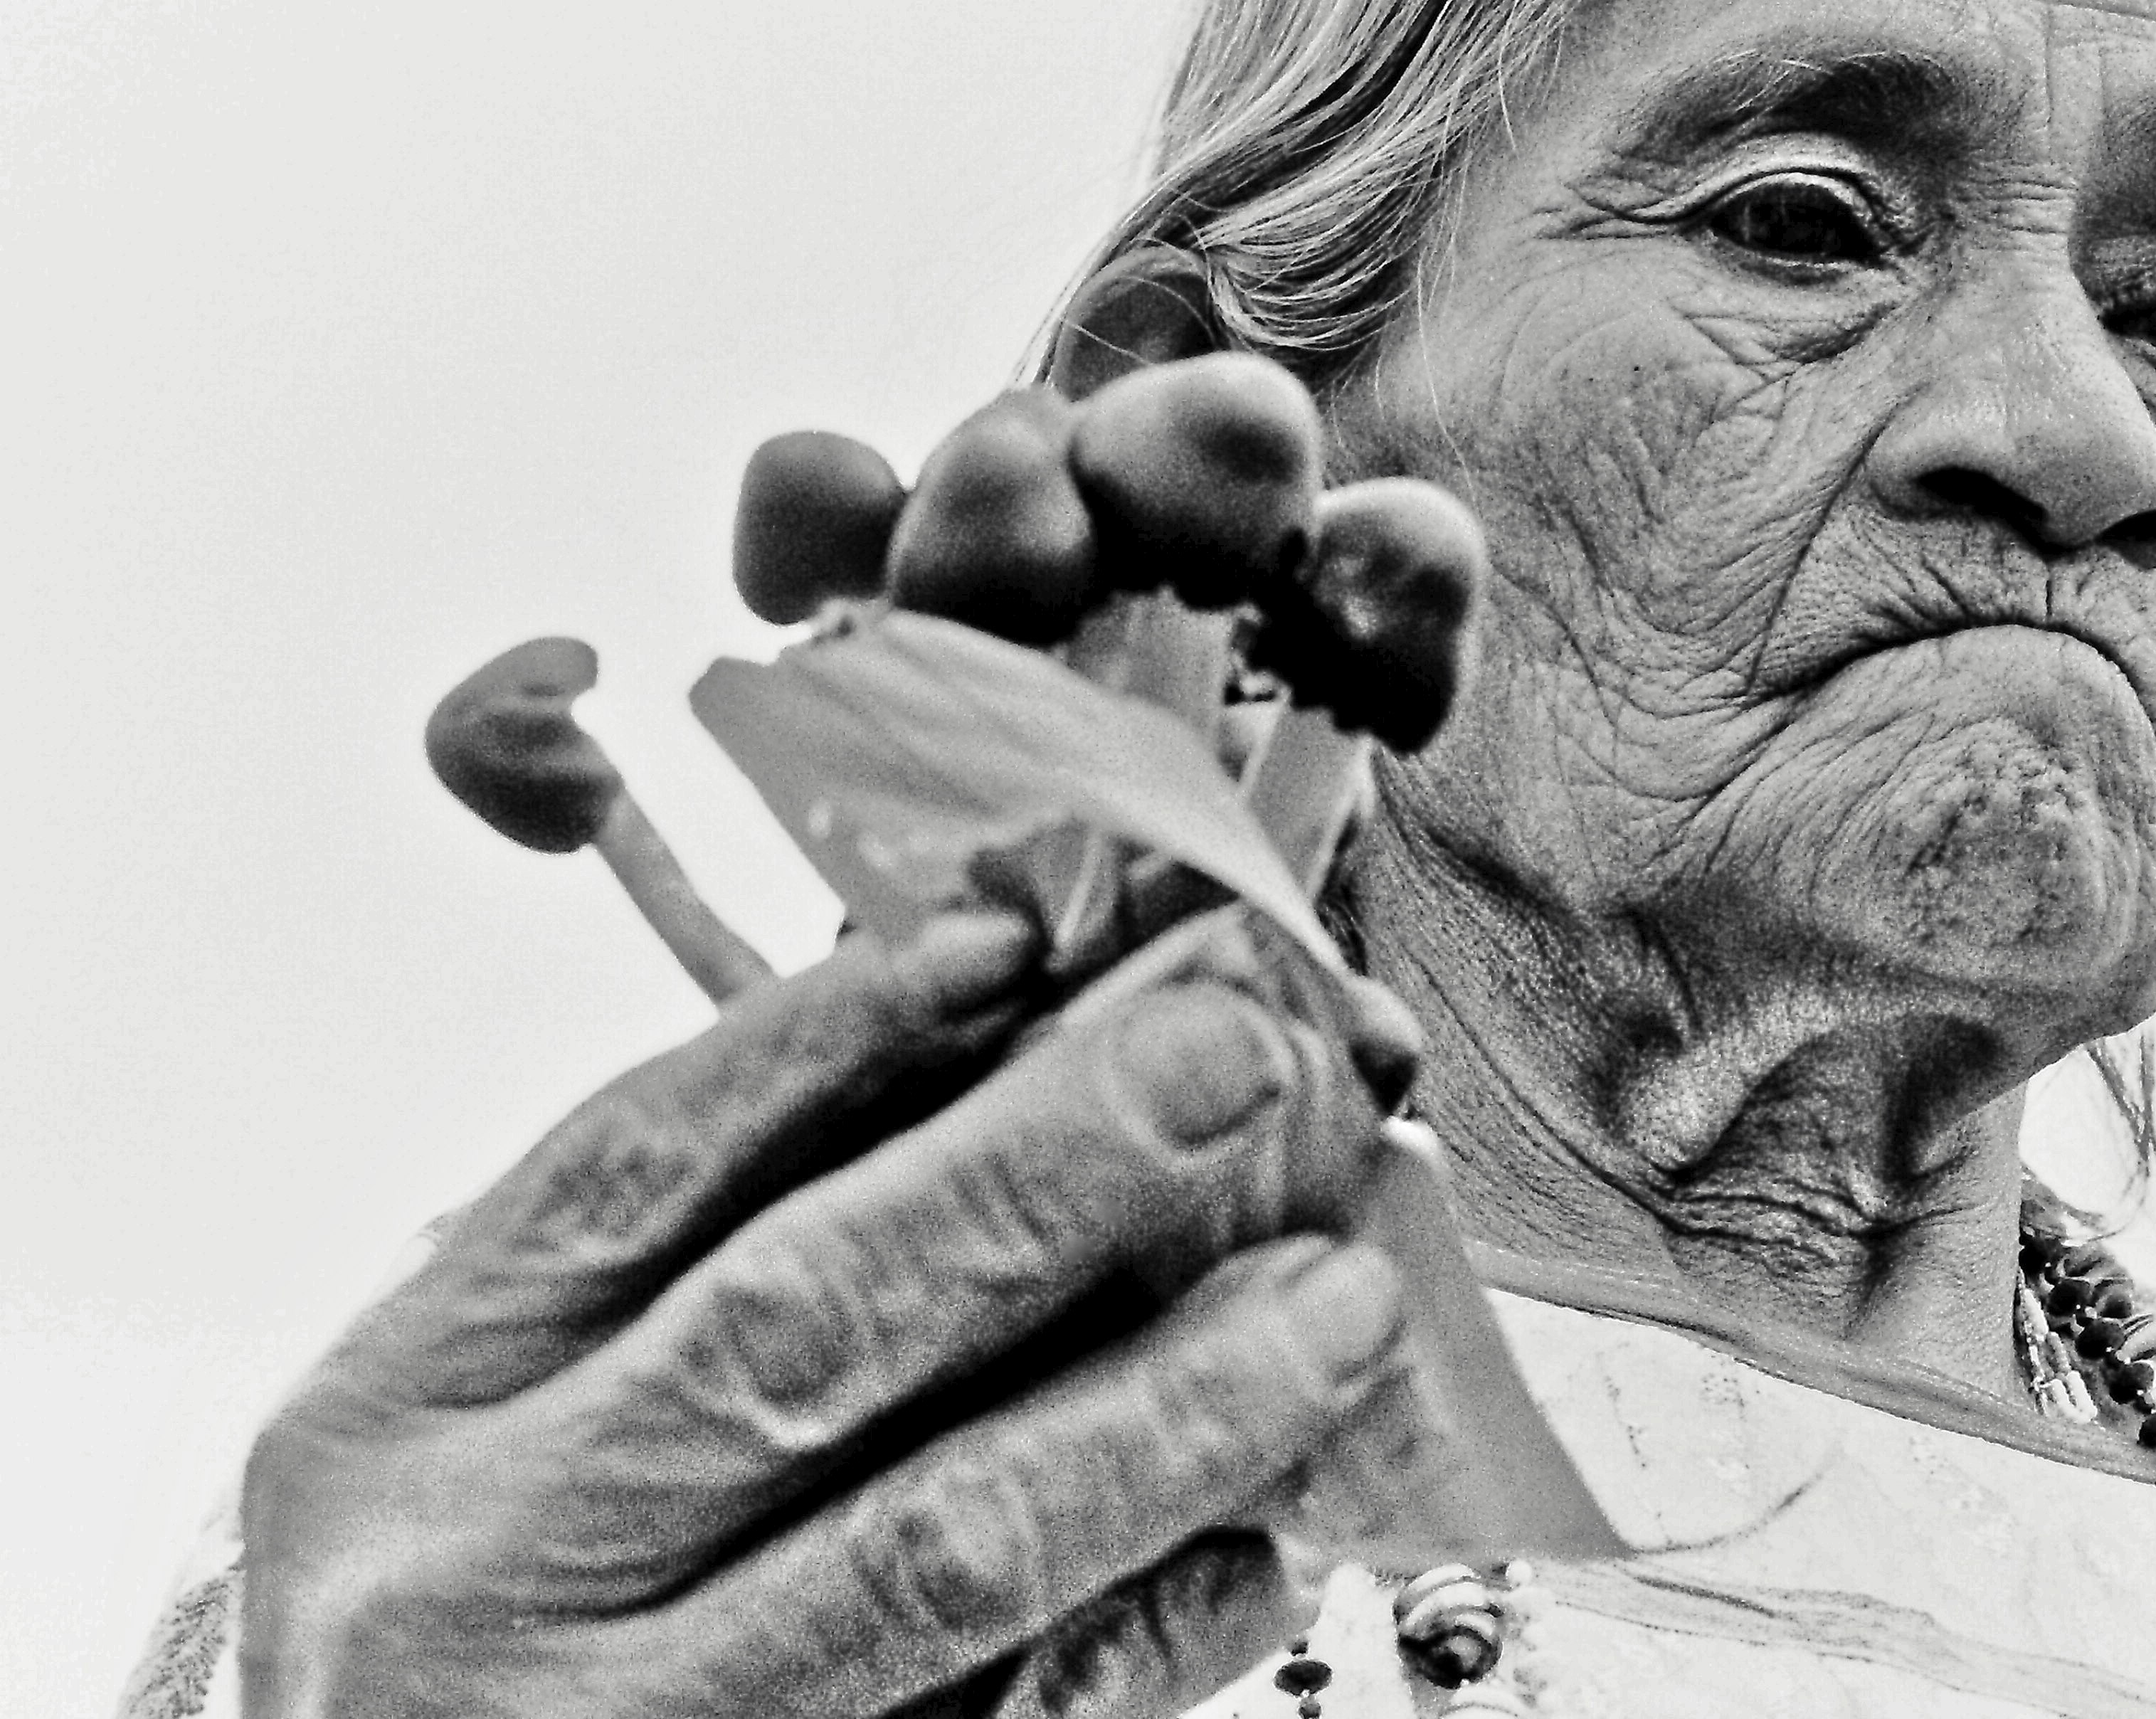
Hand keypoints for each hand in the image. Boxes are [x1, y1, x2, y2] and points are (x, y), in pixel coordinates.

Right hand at [240, 905, 1426, 1718]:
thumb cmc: (465, 1618)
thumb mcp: (481, 1422)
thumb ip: (678, 1263)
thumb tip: (980, 1048)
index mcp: (405, 1405)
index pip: (639, 1162)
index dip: (846, 1035)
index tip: (1026, 946)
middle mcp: (490, 1561)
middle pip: (803, 1321)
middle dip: (1044, 1175)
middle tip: (1238, 1060)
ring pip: (933, 1543)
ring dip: (1162, 1400)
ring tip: (1333, 1295)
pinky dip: (1150, 1628)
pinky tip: (1267, 1540)